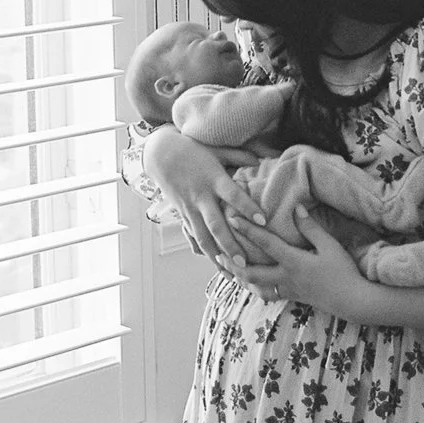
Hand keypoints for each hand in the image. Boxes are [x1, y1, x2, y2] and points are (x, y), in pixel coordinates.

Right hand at [143, 126, 265, 268]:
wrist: (160, 154)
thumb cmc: (193, 149)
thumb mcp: (216, 149)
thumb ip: (239, 156)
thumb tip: (261, 158)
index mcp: (213, 178)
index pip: (232, 195)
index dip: (247, 207)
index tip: (263, 220)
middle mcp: (201, 196)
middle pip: (215, 224)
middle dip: (229, 245)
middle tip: (244, 263)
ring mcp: (189, 208)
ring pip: (202, 237)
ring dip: (217, 256)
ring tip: (232, 274)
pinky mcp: (183, 215)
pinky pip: (194, 236)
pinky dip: (205, 251)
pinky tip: (217, 266)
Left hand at [232, 206, 423, 337]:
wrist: (354, 301)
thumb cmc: (343, 271)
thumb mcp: (330, 246)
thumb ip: (311, 228)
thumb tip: (296, 208)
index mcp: (293, 261)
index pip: (265, 243)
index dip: (247, 230)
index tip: (232, 219)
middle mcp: (286, 277)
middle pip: (251, 272)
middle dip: (234, 264)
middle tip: (218, 255)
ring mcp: (288, 290)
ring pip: (257, 287)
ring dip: (241, 279)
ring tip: (229, 271)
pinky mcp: (294, 298)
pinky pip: (270, 294)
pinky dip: (258, 290)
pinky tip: (253, 286)